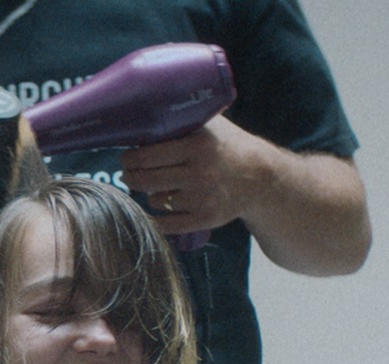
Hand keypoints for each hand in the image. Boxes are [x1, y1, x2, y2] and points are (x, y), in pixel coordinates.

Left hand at [120, 114, 264, 236]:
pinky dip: (158, 218)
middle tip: (129, 173)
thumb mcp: (209, 126)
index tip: (127, 157)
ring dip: (151, 195)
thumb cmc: (227, 146)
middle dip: (131, 177)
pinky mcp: (206, 219)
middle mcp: (199, 173)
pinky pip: (166, 224)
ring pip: (154, 201)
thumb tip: (143, 114)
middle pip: (144, 181)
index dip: (129, 158)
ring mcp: (202, 198)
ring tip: (160, 186)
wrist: (260, 177)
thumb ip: (182, 120)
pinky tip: (162, 206)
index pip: (145, 156)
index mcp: (196, 146)